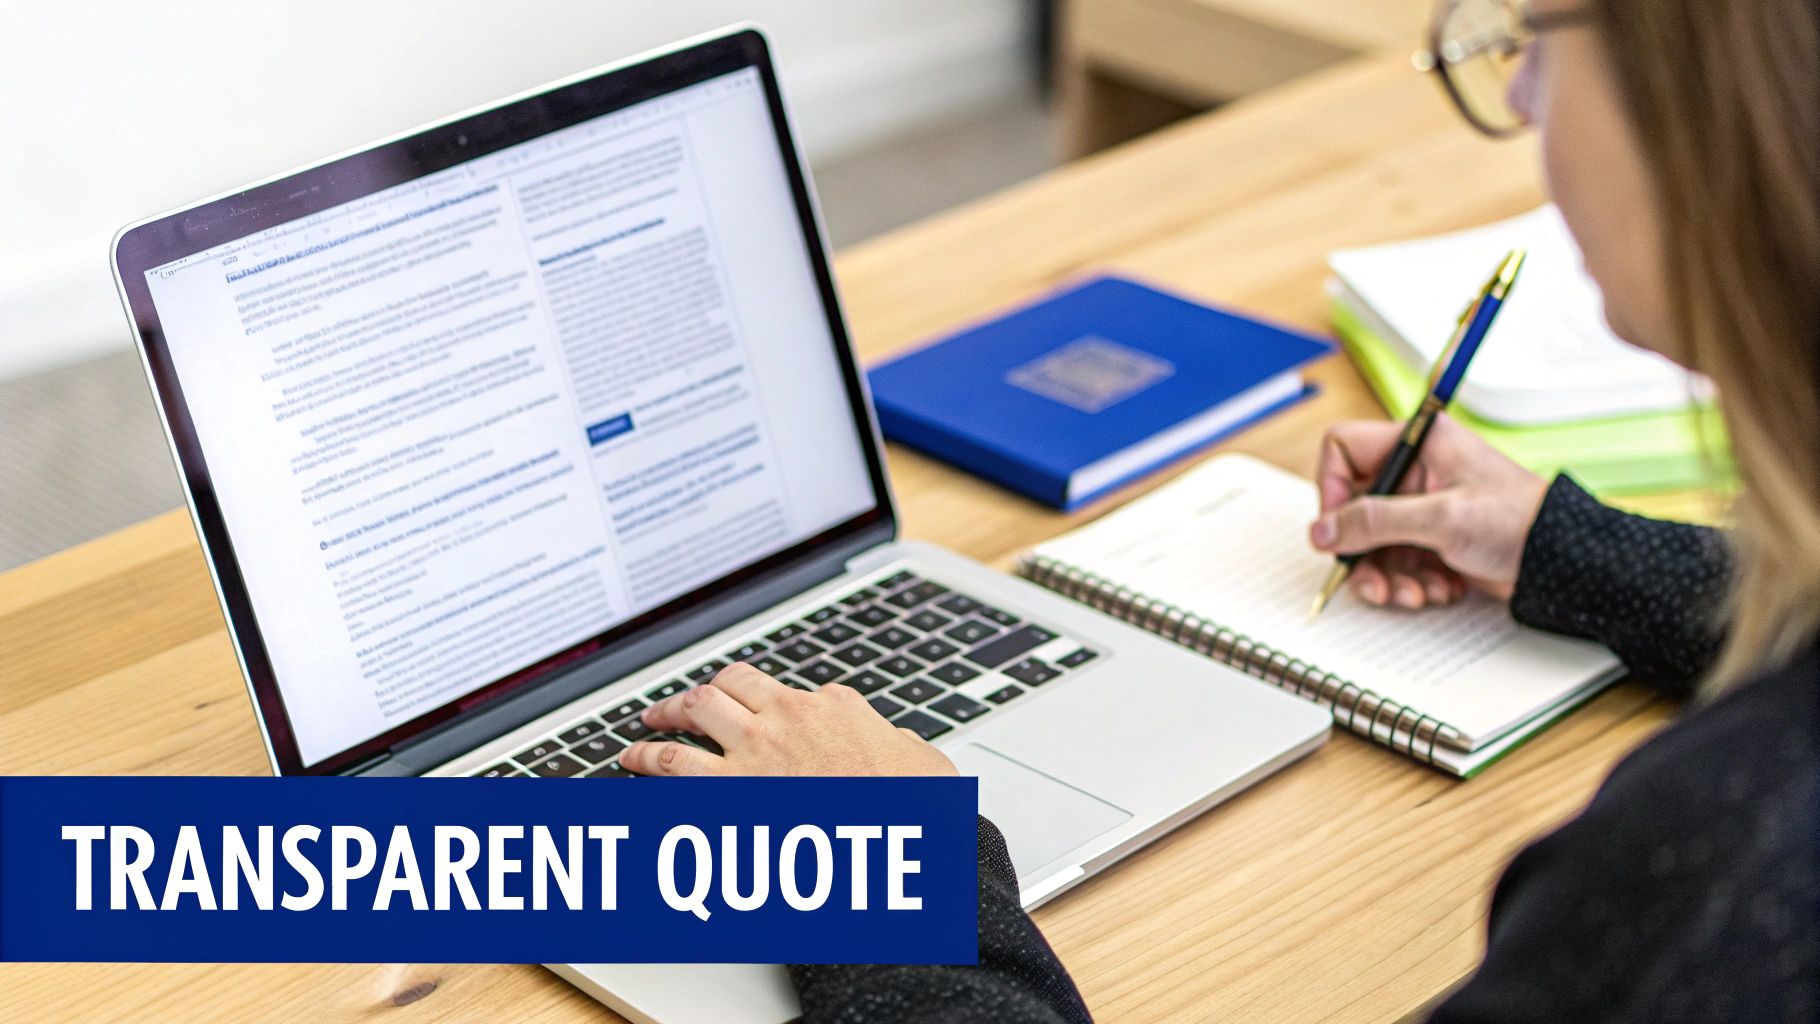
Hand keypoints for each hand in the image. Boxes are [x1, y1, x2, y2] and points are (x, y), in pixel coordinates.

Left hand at [618, 662, 958, 776]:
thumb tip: (896, 742)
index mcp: (830, 707)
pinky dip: (649, 769)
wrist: (900, 833)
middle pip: (724, 689)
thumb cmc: (913, 804)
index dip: (759, 701)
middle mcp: (785, 720)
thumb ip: (896, 742)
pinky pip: (675, 772)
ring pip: (691, 719)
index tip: (748, 711)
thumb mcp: (920, 759)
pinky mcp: (730, 793)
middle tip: (671, 708)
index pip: (781, 691)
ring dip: (660, 724)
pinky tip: (632, 772)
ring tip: (639, 736)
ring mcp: (754, 754)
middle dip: (693, 697)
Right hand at [1308, 415, 1547, 607]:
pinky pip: (1397, 559)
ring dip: (1387, 574)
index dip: (1332, 489)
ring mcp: (1423, 506)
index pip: (1344, 449)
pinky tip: (1437, 591)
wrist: (1564, 562)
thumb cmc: (1517, 522)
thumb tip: (1320, 532)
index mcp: (1417, 443)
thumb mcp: (1440, 519)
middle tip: (1372, 580)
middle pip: (1354, 506)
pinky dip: (1409, 581)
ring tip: (1412, 595)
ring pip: (1372, 540)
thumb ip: (1373, 522)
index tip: (1339, 527)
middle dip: (1362, 550)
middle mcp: (1416, 471)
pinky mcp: (1433, 538)